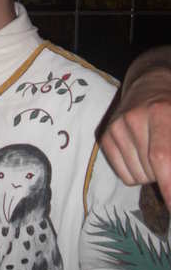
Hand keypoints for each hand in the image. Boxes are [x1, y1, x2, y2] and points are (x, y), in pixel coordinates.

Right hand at [100, 68, 170, 209]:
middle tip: (166, 158)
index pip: (162, 158)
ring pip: (138, 177)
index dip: (169, 187)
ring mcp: (116, 127)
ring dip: (150, 174)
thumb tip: (170, 181)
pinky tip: (139, 152)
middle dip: (164, 176)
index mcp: (161, 112)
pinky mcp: (105, 136)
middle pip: (152, 172)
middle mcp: (135, 119)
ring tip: (153, 149)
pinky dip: (135, 173)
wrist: (150, 82)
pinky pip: (124, 176)